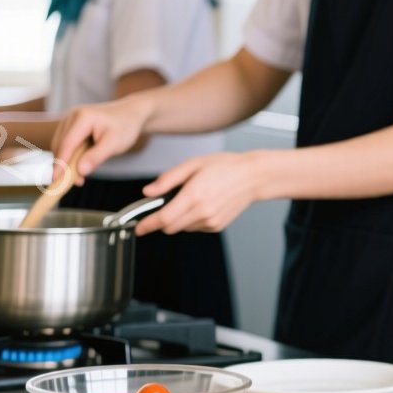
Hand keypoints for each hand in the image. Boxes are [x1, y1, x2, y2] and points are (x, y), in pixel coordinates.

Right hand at [51, 97, 152, 181]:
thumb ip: (96, 157)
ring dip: (67, 162)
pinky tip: (80, 167)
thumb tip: (80, 171)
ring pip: (61, 146)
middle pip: (61, 145)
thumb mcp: (114, 144)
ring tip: (80, 178)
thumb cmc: (125, 127)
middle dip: (64, 165)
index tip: (55, 179)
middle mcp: (72, 116)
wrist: (131, 113)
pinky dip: (71, 156)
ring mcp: (70, 119)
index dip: (60, 163)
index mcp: (82, 117)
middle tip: (76, 182)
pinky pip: (66, 144)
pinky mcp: (70, 125)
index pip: (67, 144)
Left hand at [135, 152, 267, 234]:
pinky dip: (191, 220)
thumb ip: (168, 179)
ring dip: (178, 219)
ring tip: (191, 199)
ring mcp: (211, 221)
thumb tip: (148, 191)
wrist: (253, 177)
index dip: (147, 225)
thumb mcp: (193, 164)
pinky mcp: (216, 226)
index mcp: (194, 195)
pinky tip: (202, 204)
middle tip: (165, 204)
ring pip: (182, 228)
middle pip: (170, 227)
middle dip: (161, 220)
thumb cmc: (225, 167)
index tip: (138, 227)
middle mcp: (203, 212)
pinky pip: (195, 227)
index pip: (163, 218)